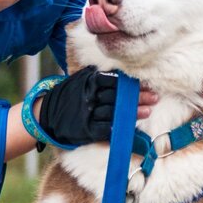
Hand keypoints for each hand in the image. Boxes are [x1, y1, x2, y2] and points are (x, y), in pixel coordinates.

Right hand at [36, 67, 156, 146]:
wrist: (47, 113)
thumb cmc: (71, 94)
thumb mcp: (82, 79)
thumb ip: (99, 75)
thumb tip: (123, 73)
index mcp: (89, 82)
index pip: (113, 81)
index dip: (131, 84)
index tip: (146, 85)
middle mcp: (88, 97)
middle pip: (117, 96)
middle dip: (137, 98)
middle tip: (154, 98)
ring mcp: (86, 114)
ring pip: (113, 113)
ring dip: (132, 113)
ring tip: (147, 111)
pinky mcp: (85, 130)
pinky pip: (104, 129)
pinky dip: (117, 128)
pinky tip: (130, 127)